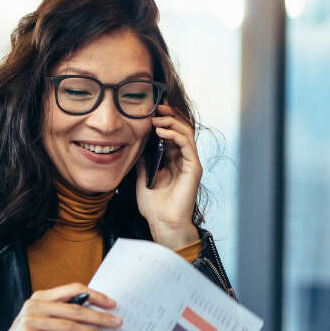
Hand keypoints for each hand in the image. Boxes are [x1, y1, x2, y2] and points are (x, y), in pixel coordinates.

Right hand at [0, 283, 120, 330]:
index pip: (73, 289)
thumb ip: (61, 315)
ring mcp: (30, 321)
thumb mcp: (43, 322)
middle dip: (99, 316)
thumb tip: (94, 316)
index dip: (95, 295)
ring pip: (70, 325)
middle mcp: (34, 306)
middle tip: (117, 322)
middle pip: (75, 309)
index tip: (112, 304)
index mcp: (40, 297)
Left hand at [136, 104, 201, 248]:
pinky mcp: (194, 168)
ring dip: (171, 122)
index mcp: (172, 161)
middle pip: (181, 129)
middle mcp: (183, 159)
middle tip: (156, 107)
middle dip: (169, 116)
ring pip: (185, 133)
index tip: (150, 111)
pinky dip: (175, 135)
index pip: (171, 134)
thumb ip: (142, 162)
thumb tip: (135, 146)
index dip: (163, 121)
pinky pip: (186, 145)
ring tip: (157, 117)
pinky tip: (162, 131)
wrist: (163, 223)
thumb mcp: (142, 178)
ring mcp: (190, 163)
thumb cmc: (154, 207)